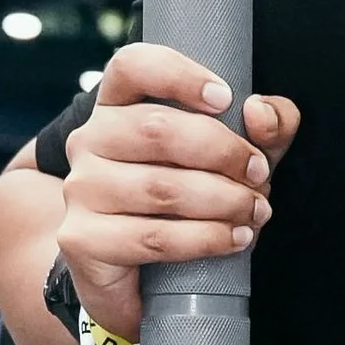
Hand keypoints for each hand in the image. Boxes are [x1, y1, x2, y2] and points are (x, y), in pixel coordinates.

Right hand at [55, 40, 299, 344]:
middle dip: (223, 152)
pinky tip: (232, 239)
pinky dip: (204, 239)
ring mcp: (80, 189)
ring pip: (160, 188)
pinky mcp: (81, 239)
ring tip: (255, 212)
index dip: (179, 76)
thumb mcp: (233, 158)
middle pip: (157, 129)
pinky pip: (153, 237)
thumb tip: (261, 113)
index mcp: (118, 105)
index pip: (133, 67)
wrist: (134, 277)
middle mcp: (89, 140)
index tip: (226, 99)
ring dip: (223, 201)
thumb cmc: (187, 203)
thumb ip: (263, 128)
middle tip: (259, 175)